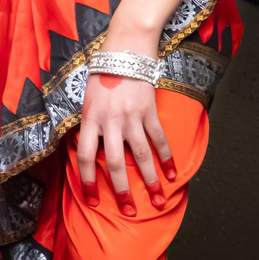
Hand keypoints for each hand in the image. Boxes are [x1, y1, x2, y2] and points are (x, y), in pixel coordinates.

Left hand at [75, 59, 173, 217]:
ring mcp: (132, 116)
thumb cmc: (102, 73)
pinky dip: (166, 158)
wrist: (125, 48)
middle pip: (115, 163)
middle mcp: (110, 120)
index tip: (93, 201)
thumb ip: (90, 125)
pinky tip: (172, 175)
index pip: (86, 156)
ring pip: (141, 155)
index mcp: (91, 118)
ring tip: (157, 200)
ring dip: (150, 180)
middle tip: (129, 211)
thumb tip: (92, 151)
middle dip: (122, 191)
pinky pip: (158, 139)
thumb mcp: (88, 99)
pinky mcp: (149, 110)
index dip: (89, 181)